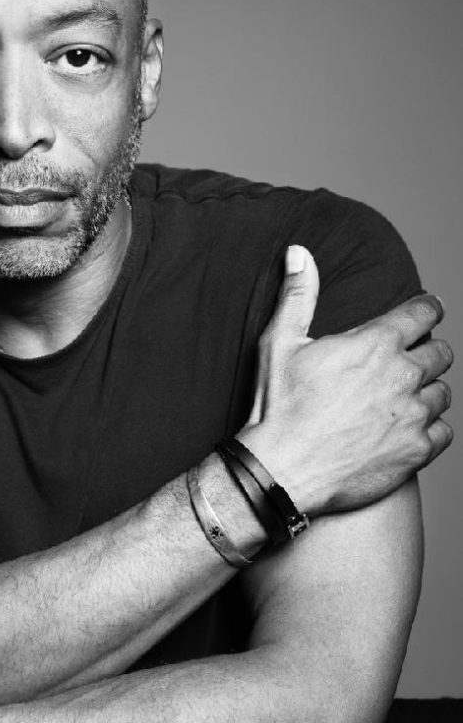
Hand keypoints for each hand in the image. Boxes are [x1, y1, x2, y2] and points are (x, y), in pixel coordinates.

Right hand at [241, 245, 452, 515]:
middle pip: (442, 353)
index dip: (427, 308)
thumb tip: (299, 252)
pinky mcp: (416, 451)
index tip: (426, 310)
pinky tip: (407, 429)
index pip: (424, 312)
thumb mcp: (280, 343)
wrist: (281, 470)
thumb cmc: (278, 406)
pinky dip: (430, 429)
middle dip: (428, 351)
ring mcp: (413, 416)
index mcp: (375, 344)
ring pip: (443, 393)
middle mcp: (403, 376)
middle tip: (410, 359)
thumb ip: (298, 294)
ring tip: (406, 398)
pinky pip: (443, 432)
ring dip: (428, 392)